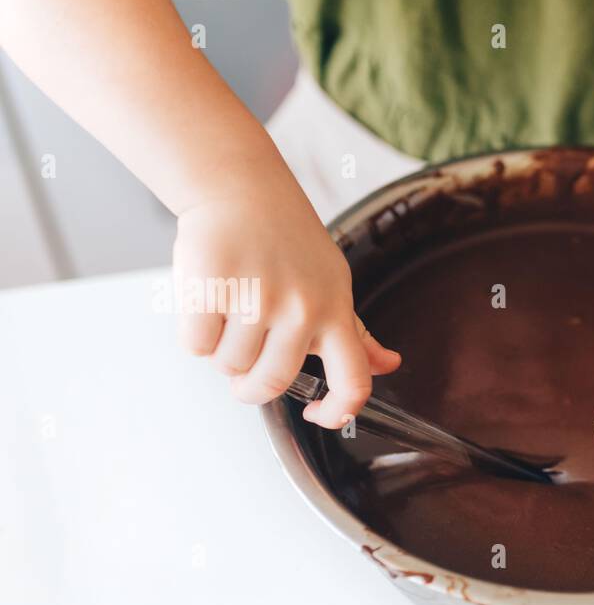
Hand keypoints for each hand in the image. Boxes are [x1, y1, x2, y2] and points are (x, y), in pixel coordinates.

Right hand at [172, 183, 399, 427]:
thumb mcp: (333, 283)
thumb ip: (355, 333)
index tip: (318, 415)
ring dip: (221, 352)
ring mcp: (257, 299)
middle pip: (271, 384)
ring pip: (229, 366)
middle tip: (244, 369)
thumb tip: (387, 364)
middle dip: (250, 386)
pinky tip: (207, 305)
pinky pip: (196, 345)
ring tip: (229, 316)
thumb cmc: (287, 238)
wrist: (242, 189)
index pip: (353, 380)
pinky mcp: (212, 288)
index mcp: (334, 312)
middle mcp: (300, 309)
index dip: (338, 411)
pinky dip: (195, 334)